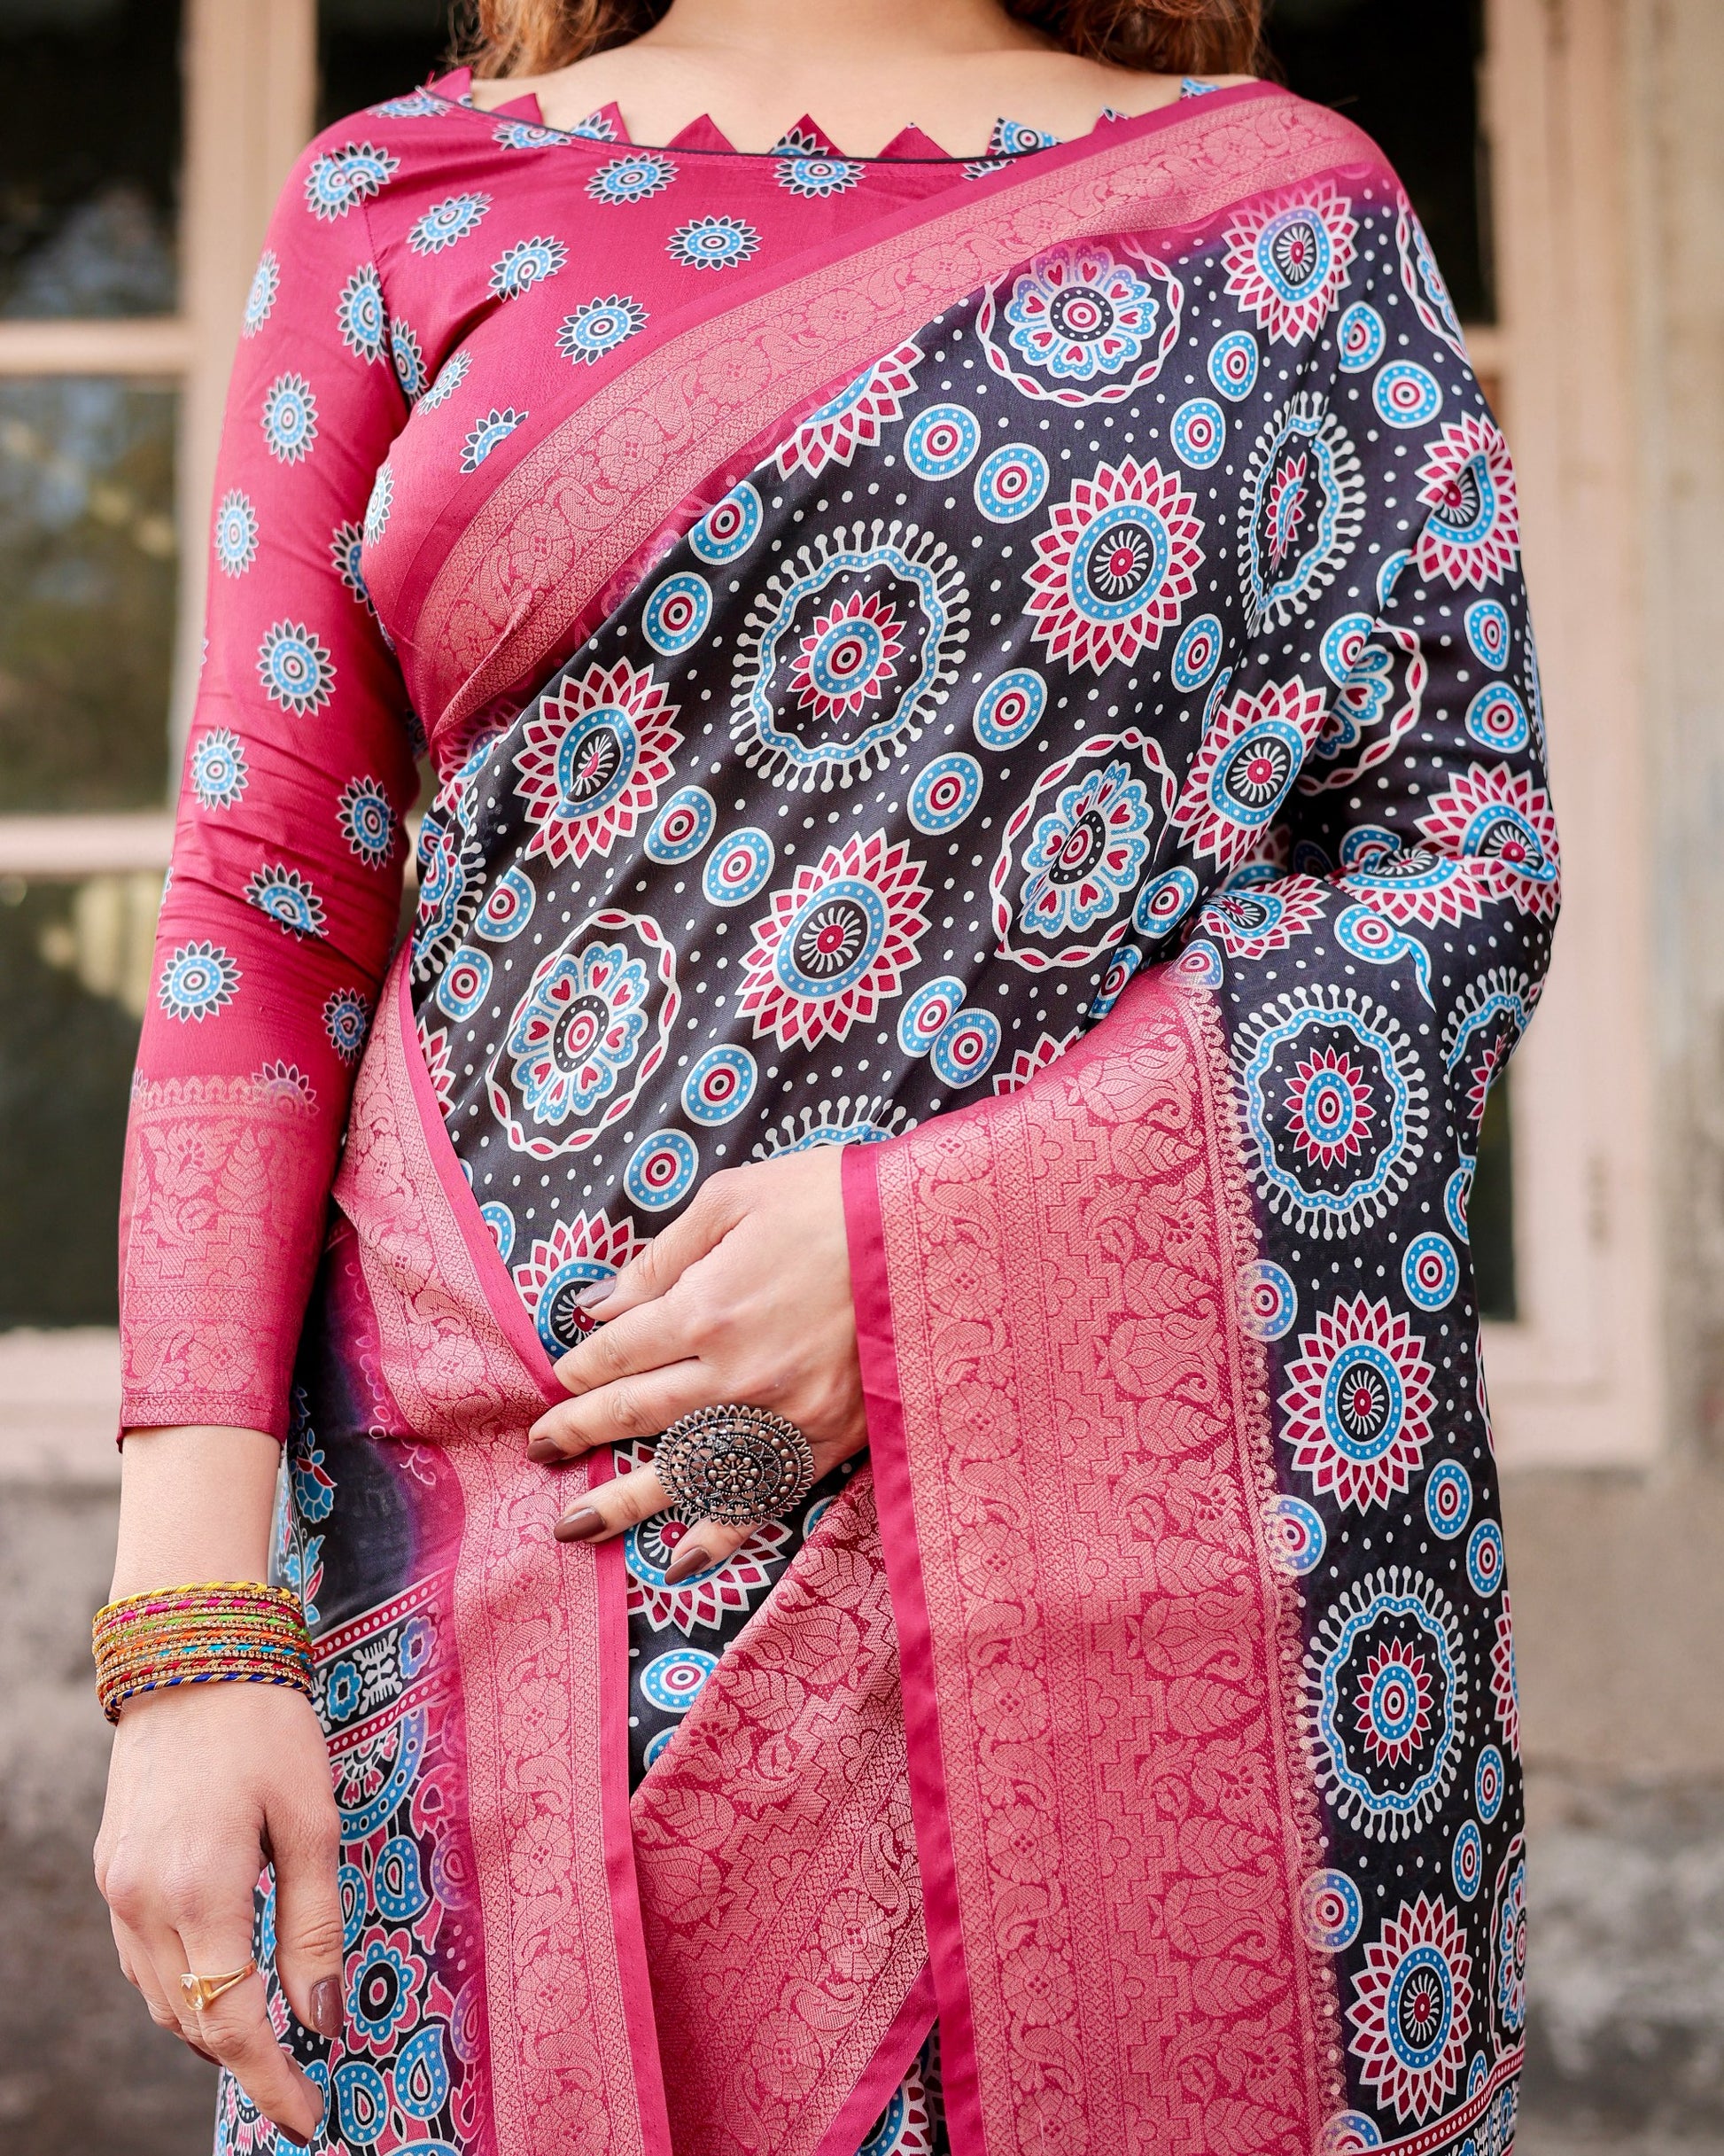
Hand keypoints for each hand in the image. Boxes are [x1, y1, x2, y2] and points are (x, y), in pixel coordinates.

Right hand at [95, 1681, 341, 2145]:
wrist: (191, 1654)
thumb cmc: (266, 1726)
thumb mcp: (312, 1822)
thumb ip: (315, 1925)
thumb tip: (322, 2017)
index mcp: (200, 1892)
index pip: (235, 2022)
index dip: (273, 2081)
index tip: (309, 2119)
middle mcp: (144, 1901)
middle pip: (194, 2020)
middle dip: (246, 2059)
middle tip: (301, 2083)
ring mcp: (119, 1888)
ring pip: (162, 1998)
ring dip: (212, 2026)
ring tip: (270, 2041)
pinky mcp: (112, 1870)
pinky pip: (143, 1960)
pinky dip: (183, 1986)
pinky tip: (224, 1980)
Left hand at [526, 1145, 864, 1580]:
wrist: (932, 1237)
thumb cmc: (833, 1203)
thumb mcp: (736, 1199)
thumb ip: (663, 1257)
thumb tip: (601, 1304)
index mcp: (703, 1309)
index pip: (616, 1352)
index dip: (579, 1367)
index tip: (559, 1378)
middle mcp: (731, 1375)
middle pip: (633, 1415)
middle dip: (578, 1432)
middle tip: (541, 1449)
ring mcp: (778, 1419)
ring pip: (681, 1470)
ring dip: (622, 1502)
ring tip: (573, 1525)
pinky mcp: (822, 1442)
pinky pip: (757, 1499)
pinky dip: (717, 1535)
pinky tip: (678, 1560)